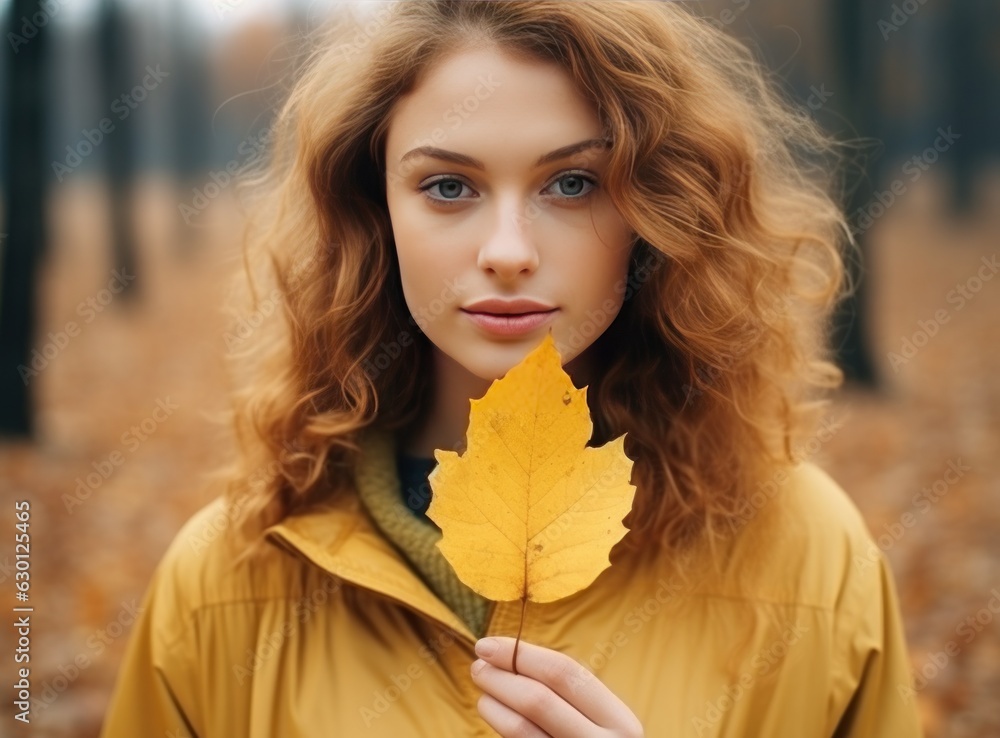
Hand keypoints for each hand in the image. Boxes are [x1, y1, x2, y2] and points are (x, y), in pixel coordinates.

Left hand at [470, 636, 643, 737]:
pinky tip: (494, 713)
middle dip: (500, 677)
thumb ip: (565, 690)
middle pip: (538, 699)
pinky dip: (500, 725)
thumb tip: (506, 654)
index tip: (488, 645)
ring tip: (483, 692)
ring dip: (493, 703)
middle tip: (478, 667)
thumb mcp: (599, 719)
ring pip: (520, 729)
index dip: (521, 654)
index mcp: (620, 721)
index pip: (564, 673)